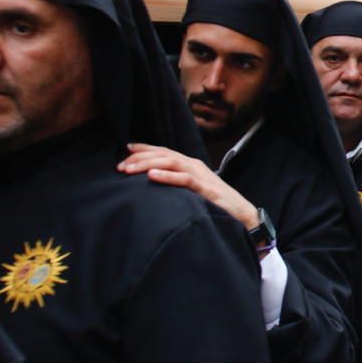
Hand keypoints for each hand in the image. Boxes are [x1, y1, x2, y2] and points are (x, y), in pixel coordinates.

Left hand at [118, 144, 260, 229]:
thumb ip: (178, 185)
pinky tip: (151, 176)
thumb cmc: (216, 204)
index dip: (145, 148)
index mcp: (191, 165)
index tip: (126, 149)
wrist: (242, 214)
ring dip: (148, 164)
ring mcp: (201, 175)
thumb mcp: (193, 191)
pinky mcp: (206, 188)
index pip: (165, 152)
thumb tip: (154, 186)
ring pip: (171, 162)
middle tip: (120, 165)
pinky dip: (167, 176)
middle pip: (164, 155)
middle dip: (140, 157)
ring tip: (129, 169)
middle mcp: (194, 165)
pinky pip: (184, 179)